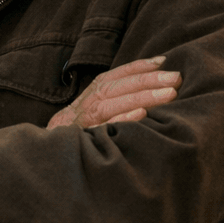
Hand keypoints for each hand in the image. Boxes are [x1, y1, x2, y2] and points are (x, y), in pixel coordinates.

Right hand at [48, 56, 180, 129]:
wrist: (48, 161)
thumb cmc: (77, 139)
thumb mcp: (90, 118)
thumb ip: (111, 105)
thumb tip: (149, 95)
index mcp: (87, 99)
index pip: (112, 77)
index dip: (136, 67)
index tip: (162, 61)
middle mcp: (83, 107)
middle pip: (113, 88)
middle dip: (146, 80)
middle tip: (175, 78)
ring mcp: (82, 124)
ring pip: (110, 104)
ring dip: (140, 96)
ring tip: (169, 94)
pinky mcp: (83, 142)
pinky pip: (103, 129)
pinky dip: (122, 119)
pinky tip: (142, 114)